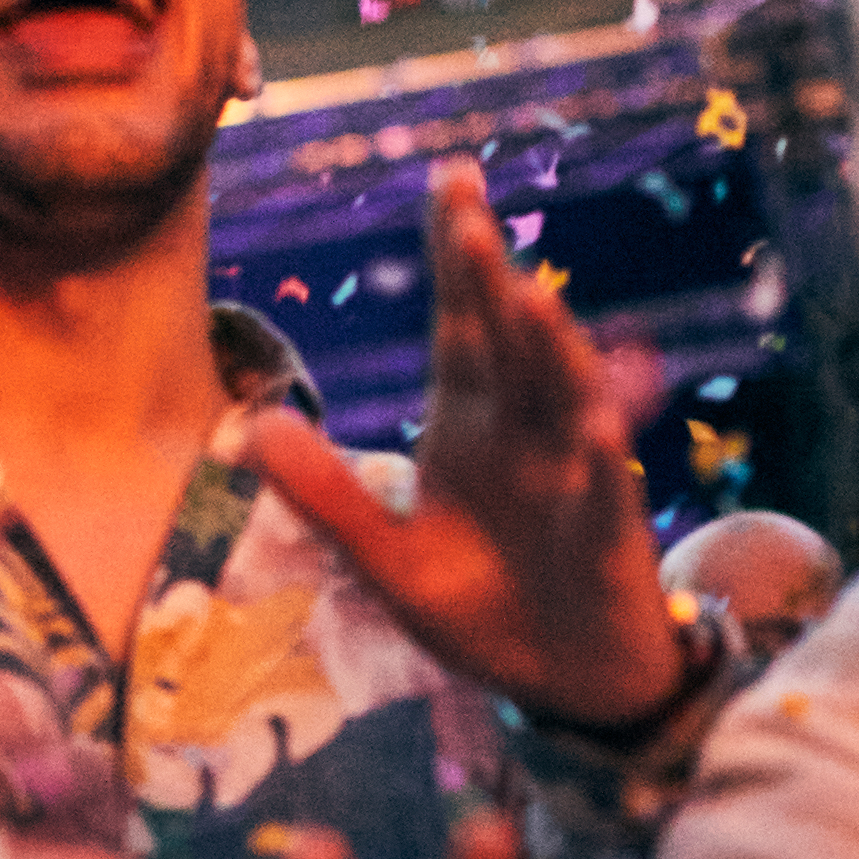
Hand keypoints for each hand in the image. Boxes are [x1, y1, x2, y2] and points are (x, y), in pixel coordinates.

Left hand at [226, 162, 687, 729]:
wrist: (562, 681)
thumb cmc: (481, 608)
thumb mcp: (386, 560)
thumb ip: (327, 496)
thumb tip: (252, 425)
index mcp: (470, 423)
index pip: (462, 323)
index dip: (456, 255)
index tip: (450, 177)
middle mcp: (525, 432)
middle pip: (510, 340)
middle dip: (491, 279)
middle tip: (468, 210)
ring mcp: (571, 477)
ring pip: (564, 399)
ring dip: (551, 351)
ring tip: (529, 299)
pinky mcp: (607, 534)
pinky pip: (603, 491)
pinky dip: (598, 460)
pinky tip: (591, 427)